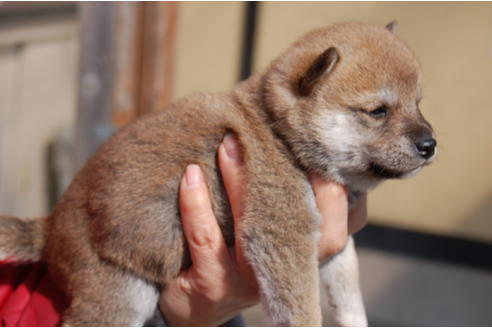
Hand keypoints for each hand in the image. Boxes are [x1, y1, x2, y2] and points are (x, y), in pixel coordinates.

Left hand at [159, 134, 367, 324]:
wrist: (198, 303)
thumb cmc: (239, 251)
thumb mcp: (271, 229)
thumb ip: (288, 197)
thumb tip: (293, 139)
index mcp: (310, 251)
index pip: (339, 213)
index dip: (331, 176)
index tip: (308, 136)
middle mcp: (290, 270)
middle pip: (305, 219)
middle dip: (286, 170)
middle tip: (262, 130)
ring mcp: (252, 280)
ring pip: (252, 224)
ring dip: (238, 179)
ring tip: (228, 144)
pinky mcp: (215, 286)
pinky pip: (206, 238)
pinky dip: (196, 203)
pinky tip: (191, 175)